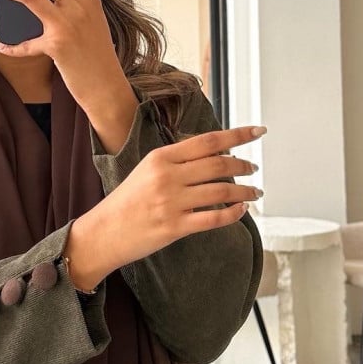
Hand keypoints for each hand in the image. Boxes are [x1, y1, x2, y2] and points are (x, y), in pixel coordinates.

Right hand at [66, 125, 264, 288]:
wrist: (104, 232)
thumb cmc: (127, 201)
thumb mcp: (147, 170)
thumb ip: (178, 160)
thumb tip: (214, 152)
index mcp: (161, 157)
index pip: (208, 141)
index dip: (237, 135)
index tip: (258, 131)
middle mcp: (167, 176)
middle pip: (218, 164)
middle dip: (243, 164)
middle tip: (254, 167)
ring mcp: (171, 202)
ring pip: (221, 191)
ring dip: (244, 190)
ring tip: (255, 192)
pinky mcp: (175, 227)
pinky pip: (214, 218)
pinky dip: (233, 214)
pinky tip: (241, 210)